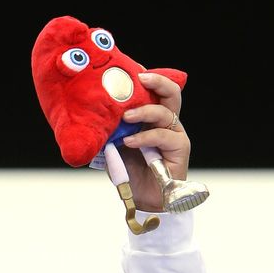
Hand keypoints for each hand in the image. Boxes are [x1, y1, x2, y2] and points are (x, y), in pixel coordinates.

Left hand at [119, 72, 191, 213]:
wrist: (144, 202)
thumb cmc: (131, 175)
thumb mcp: (116, 151)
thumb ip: (111, 136)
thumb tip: (93, 121)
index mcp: (153, 121)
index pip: (155, 94)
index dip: (148, 81)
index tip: (133, 71)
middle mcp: (167, 124)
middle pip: (171, 94)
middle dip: (157, 82)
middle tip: (140, 78)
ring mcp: (175, 135)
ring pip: (166, 113)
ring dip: (145, 111)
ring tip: (126, 116)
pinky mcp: (180, 149)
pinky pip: (163, 136)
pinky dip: (145, 137)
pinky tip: (130, 141)